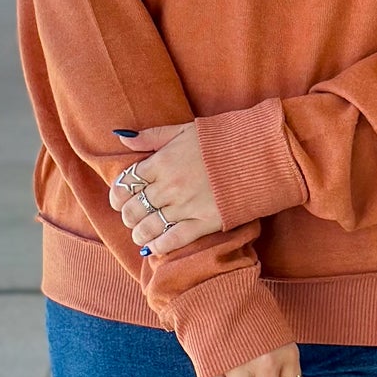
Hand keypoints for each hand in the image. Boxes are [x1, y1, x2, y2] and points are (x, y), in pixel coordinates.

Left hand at [109, 122, 220, 254]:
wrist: (258, 153)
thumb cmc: (220, 139)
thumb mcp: (183, 129)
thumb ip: (151, 136)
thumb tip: (122, 139)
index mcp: (162, 161)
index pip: (126, 183)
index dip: (118, 194)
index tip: (120, 198)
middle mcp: (169, 186)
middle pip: (133, 208)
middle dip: (127, 215)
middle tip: (131, 216)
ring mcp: (185, 206)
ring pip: (148, 228)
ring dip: (138, 233)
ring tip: (140, 233)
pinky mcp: (203, 222)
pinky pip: (172, 240)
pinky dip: (158, 247)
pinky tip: (154, 247)